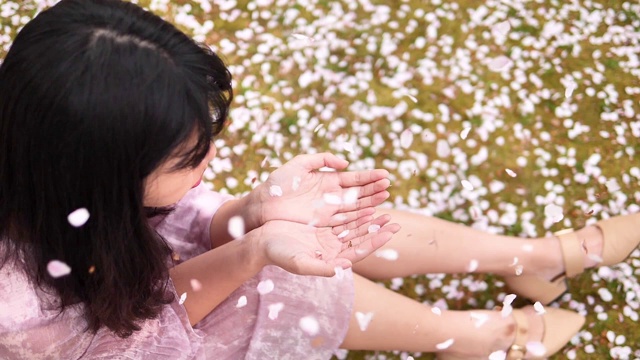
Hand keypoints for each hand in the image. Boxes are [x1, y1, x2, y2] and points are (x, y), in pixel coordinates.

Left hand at [253, 153, 390, 227]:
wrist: (262, 205)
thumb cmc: (278, 184)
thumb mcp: (298, 164)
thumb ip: (321, 159)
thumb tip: (344, 163)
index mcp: (328, 180)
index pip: (354, 178)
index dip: (369, 177)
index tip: (385, 175)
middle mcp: (332, 196)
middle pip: (358, 193)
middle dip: (374, 189)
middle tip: (389, 186)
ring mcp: (329, 210)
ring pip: (355, 207)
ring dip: (371, 203)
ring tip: (386, 198)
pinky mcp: (323, 223)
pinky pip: (345, 220)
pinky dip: (358, 218)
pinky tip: (372, 214)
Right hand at [255, 214, 400, 276]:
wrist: (262, 242)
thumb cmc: (278, 254)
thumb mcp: (299, 263)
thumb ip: (321, 267)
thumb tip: (344, 268)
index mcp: (331, 259)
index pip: (359, 251)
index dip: (376, 241)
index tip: (391, 232)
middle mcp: (332, 250)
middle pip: (360, 239)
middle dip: (378, 230)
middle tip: (395, 221)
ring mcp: (327, 238)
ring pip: (353, 228)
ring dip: (369, 220)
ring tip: (384, 211)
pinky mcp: (320, 227)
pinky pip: (342, 218)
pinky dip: (353, 212)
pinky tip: (364, 205)